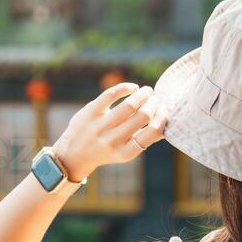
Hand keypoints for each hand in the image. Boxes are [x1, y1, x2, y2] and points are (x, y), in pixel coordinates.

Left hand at [51, 82, 166, 181]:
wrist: (74, 154)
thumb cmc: (107, 150)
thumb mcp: (125, 152)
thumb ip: (144, 140)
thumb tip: (167, 124)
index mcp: (126, 152)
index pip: (152, 132)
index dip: (162, 118)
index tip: (164, 110)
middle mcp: (113, 140)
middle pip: (142, 116)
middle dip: (153, 104)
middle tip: (156, 99)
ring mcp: (100, 126)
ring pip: (129, 105)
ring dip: (143, 94)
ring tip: (147, 91)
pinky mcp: (90, 112)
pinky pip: (111, 94)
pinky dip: (126, 88)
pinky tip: (132, 88)